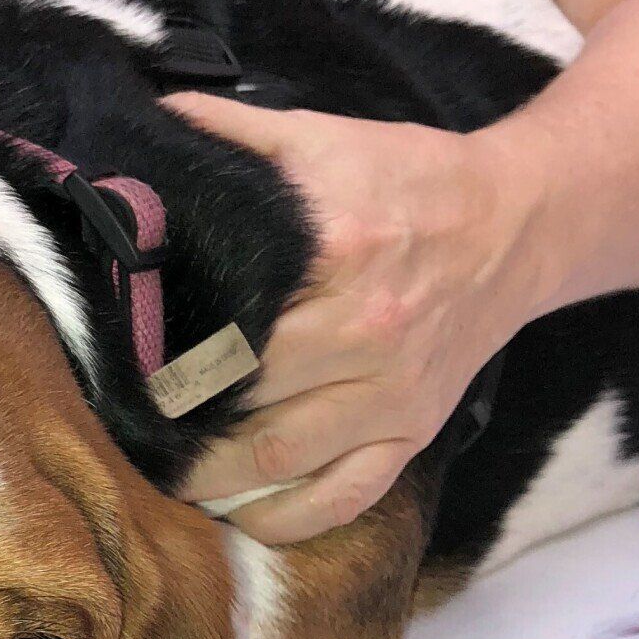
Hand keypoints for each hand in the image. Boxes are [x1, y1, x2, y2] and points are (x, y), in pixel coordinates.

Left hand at [164, 96, 544, 542]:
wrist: (519, 220)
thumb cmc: (409, 178)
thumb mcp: (322, 135)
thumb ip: (234, 132)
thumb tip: (153, 118)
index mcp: (337, 251)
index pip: (225, 318)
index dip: (161, 349)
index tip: (119, 361)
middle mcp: (367, 330)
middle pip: (241, 396)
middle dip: (176, 416)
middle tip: (127, 421)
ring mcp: (394, 392)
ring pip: (280, 459)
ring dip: (212, 477)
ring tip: (164, 470)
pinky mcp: (415, 431)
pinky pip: (345, 499)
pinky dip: (286, 519)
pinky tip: (240, 513)